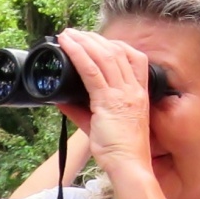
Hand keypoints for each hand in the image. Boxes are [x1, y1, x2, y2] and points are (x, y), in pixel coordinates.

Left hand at [52, 28, 153, 177]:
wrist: (129, 165)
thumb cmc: (119, 150)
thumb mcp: (100, 125)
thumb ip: (81, 110)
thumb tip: (60, 99)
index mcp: (139, 94)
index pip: (135, 59)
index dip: (116, 45)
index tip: (98, 41)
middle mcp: (133, 90)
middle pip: (117, 53)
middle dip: (94, 39)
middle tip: (75, 33)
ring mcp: (123, 94)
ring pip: (104, 57)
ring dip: (84, 42)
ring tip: (67, 34)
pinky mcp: (108, 101)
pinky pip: (92, 72)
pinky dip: (78, 55)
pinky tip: (68, 46)